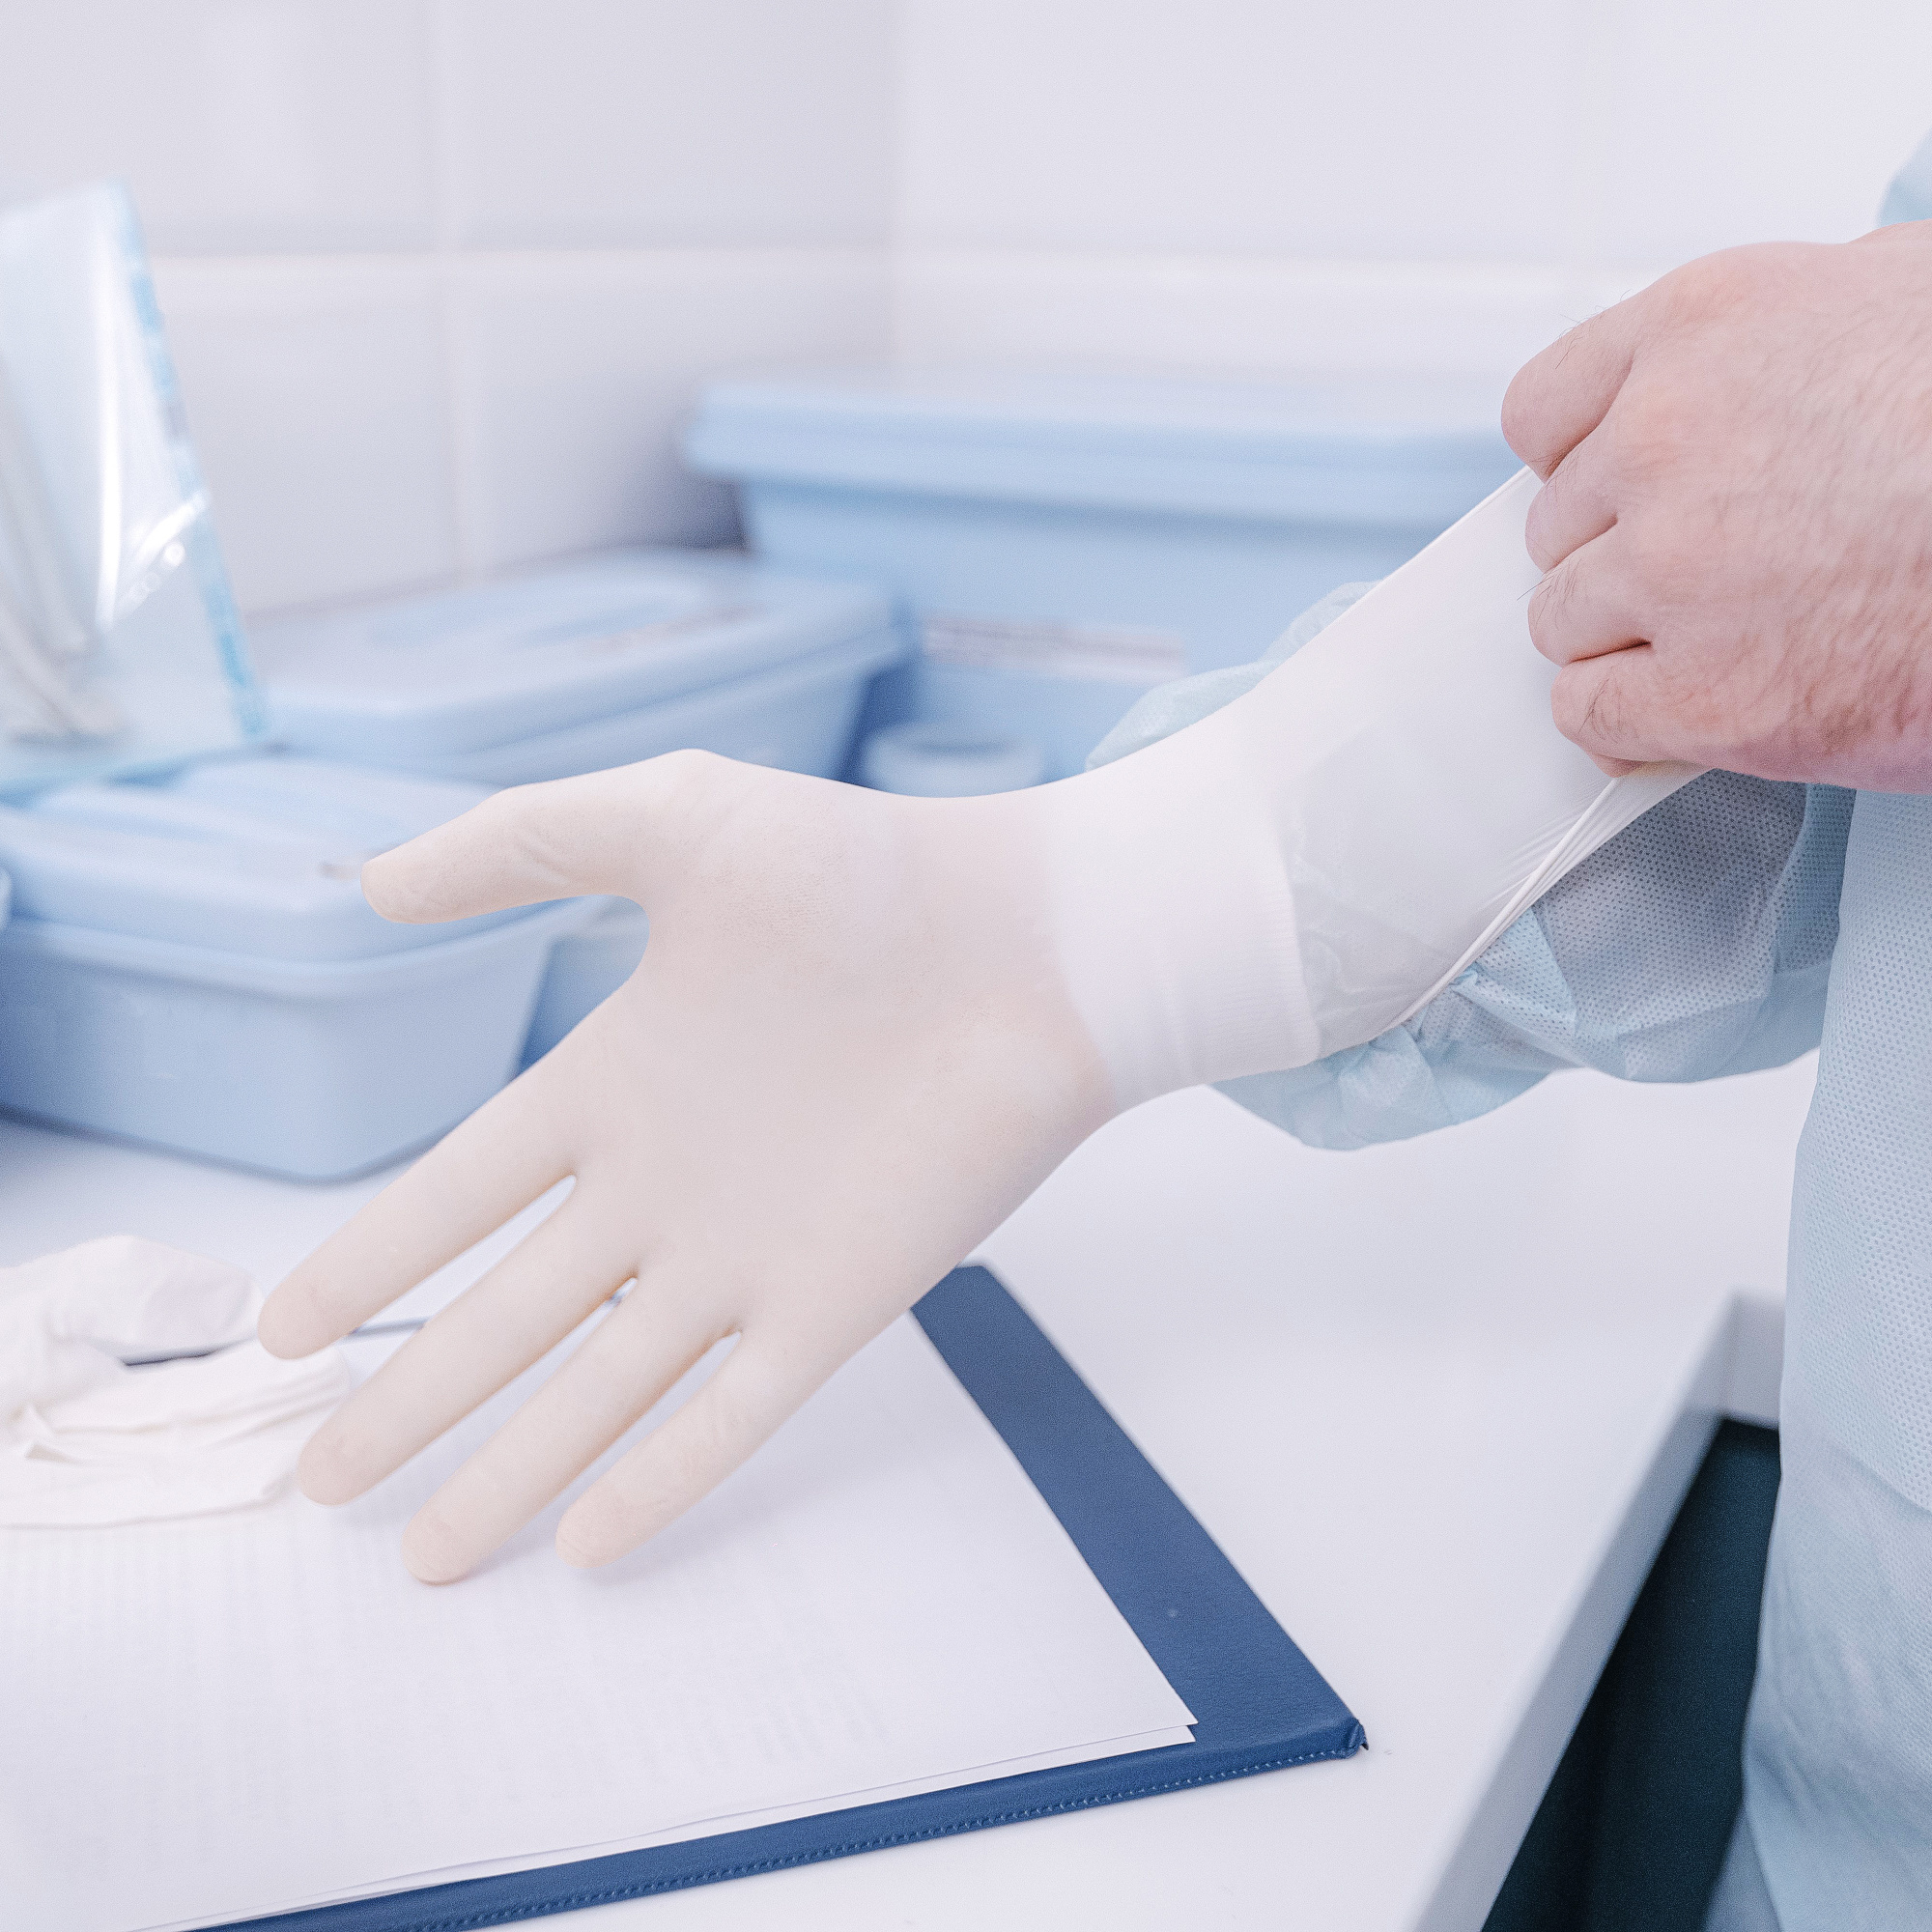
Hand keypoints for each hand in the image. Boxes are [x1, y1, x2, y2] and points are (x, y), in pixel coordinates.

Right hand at [257, 755, 1114, 1581]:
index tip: (284, 1334)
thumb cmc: (868, 870)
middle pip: (507, 1320)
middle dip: (411, 1399)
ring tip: (420, 1554)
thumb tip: (370, 885)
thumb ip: (521, 842)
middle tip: (317, 1484)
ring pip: (600, 1389)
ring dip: (509, 1469)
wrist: (1038, 939)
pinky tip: (588, 1545)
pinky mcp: (838, 1303)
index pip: (461, 1196)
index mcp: (618, 1084)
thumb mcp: (673, 823)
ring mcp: (749, 1256)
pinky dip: (663, 1479)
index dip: (373, 1262)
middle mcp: (667, 1187)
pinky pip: (734, 1413)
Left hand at [1503, 223, 1931, 787]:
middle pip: (1557, 528)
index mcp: (1705, 327)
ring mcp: (1672, 573)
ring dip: (1625, 641)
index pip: (1544, 413)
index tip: (1621, 494)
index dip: (1581, 465)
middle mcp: (1664, 443)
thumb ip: (1785, 329)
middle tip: (1715, 573)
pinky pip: (1589, 716)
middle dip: (1620, 554)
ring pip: (1561, 625)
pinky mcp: (1703, 695)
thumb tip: (1743, 364)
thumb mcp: (1905, 296)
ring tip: (1730, 637)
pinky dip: (1628, 723)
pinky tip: (1694, 709)